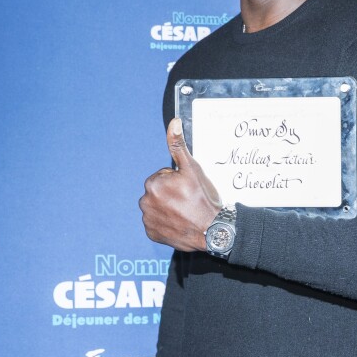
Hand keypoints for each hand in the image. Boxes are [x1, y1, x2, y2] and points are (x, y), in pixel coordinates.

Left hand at [140, 118, 221, 251]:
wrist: (211, 231)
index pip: (163, 177)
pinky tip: (179, 223)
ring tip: (185, 213)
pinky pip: (156, 224)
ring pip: (157, 207)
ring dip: (168, 209)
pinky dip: (166, 223)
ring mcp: (148, 219)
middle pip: (158, 192)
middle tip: (188, 202)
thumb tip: (174, 122)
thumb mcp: (192, 169)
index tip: (188, 190)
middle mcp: (145, 201)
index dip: (178, 182)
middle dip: (171, 195)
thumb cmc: (203, 199)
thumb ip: (178, 145)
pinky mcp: (151, 233)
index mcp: (152, 183)